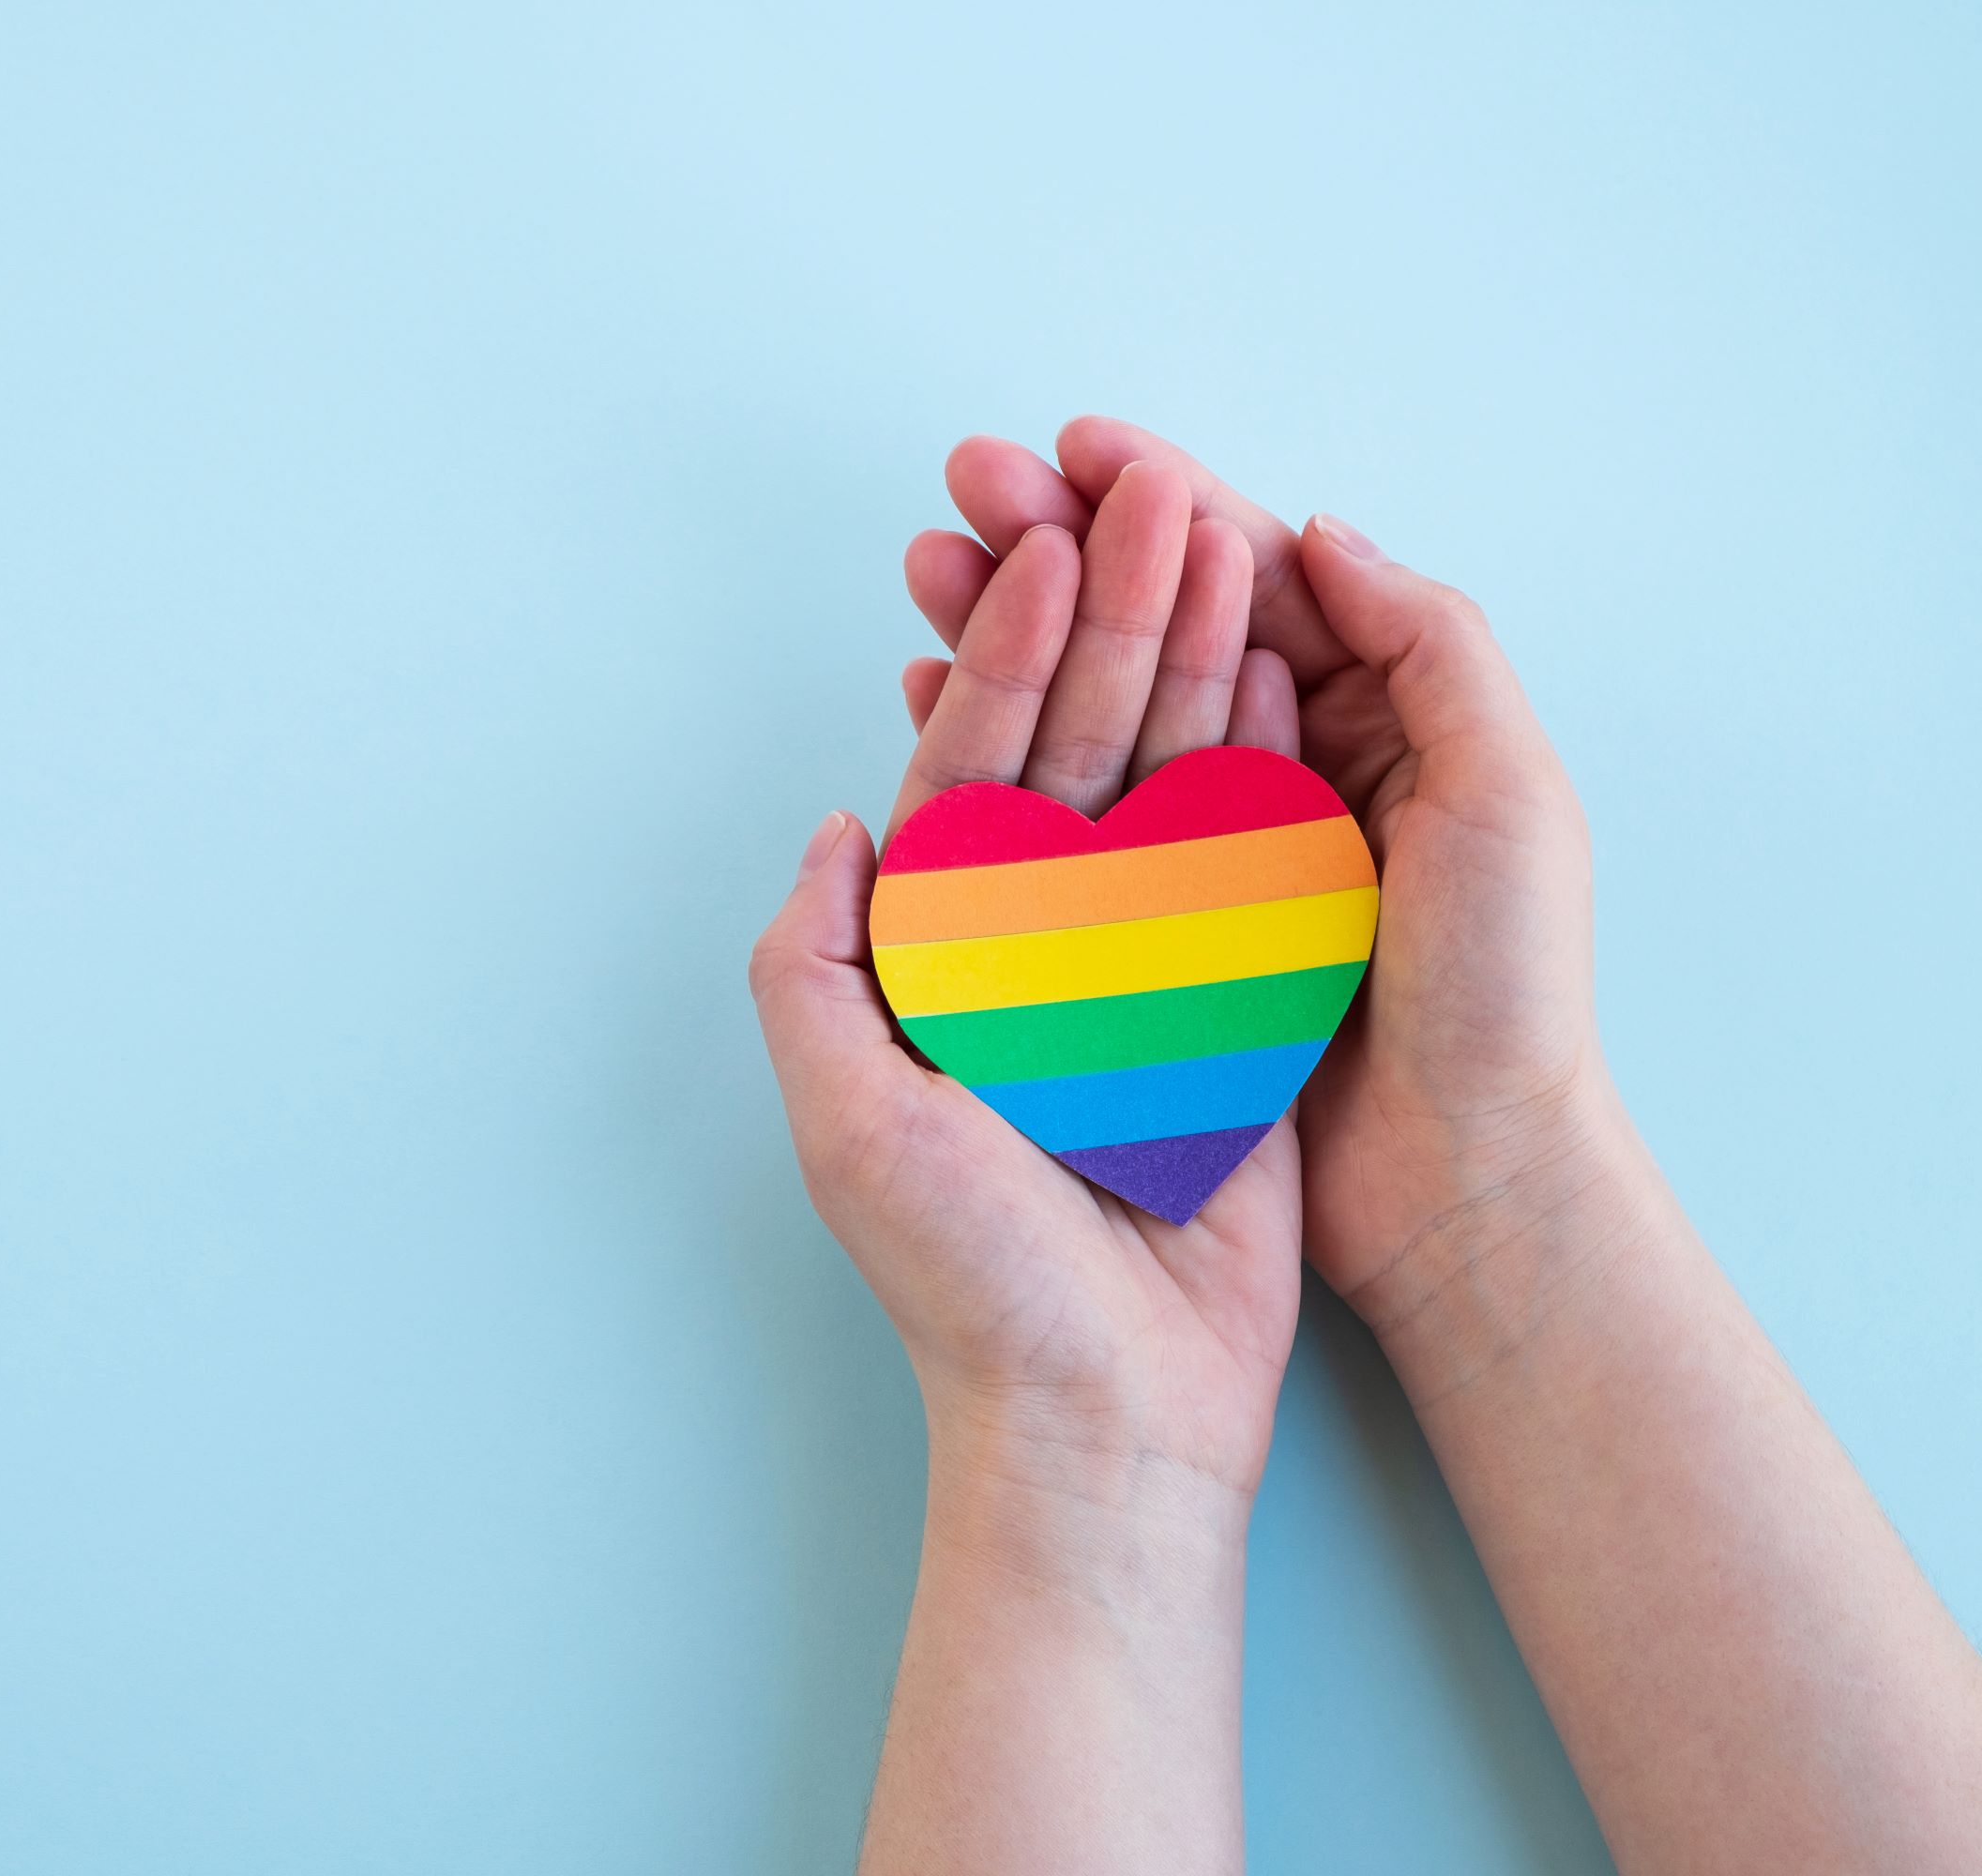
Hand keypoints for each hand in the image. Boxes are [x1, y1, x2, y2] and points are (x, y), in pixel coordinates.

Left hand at [749, 461, 1306, 1521]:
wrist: (1104, 1407)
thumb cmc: (962, 1278)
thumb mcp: (843, 1117)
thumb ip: (811, 962)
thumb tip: (835, 819)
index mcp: (938, 951)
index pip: (971, 764)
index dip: (1005, 647)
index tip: (1048, 537)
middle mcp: (1035, 941)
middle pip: (1075, 743)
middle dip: (1113, 612)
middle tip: (1160, 488)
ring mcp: (1136, 968)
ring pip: (1165, 780)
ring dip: (1194, 656)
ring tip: (1232, 536)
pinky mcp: (1227, 1007)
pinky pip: (1247, 864)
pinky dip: (1262, 764)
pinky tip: (1283, 667)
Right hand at [909, 425, 1610, 1334]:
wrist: (1463, 1178)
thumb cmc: (1504, 995)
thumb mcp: (1507, 795)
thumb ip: (1429, 649)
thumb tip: (1316, 533)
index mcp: (1375, 716)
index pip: (1250, 576)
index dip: (1156, 505)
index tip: (1070, 449)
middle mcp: (1285, 763)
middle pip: (1150, 621)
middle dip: (1054, 543)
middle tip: (965, 482)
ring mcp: (1211, 840)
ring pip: (1094, 701)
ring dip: (1009, 629)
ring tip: (929, 569)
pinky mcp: (1154, 921)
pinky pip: (1064, 809)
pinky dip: (1002, 747)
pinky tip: (938, 695)